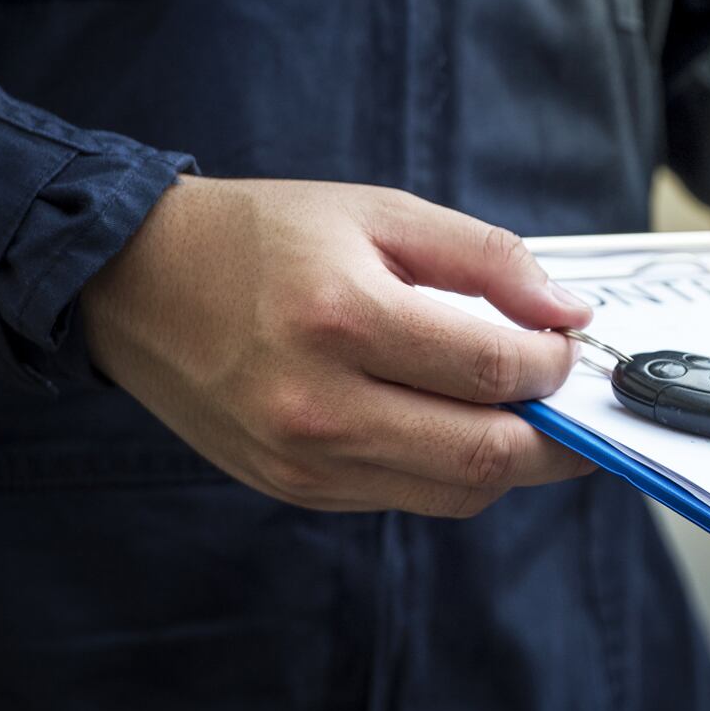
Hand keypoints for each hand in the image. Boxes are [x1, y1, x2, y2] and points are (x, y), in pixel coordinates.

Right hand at [83, 176, 595, 516]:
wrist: (136, 283)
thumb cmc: (264, 238)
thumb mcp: (381, 212)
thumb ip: (488, 259)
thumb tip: (570, 314)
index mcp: (345, 318)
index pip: (495, 370)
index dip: (555, 362)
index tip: (568, 343)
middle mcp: (320, 404)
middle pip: (486, 453)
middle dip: (556, 435)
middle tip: (573, 402)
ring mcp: (303, 459)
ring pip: (456, 491)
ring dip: (511, 460)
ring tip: (523, 414)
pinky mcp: (293, 488)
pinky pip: (408, 498)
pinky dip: (450, 470)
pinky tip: (452, 424)